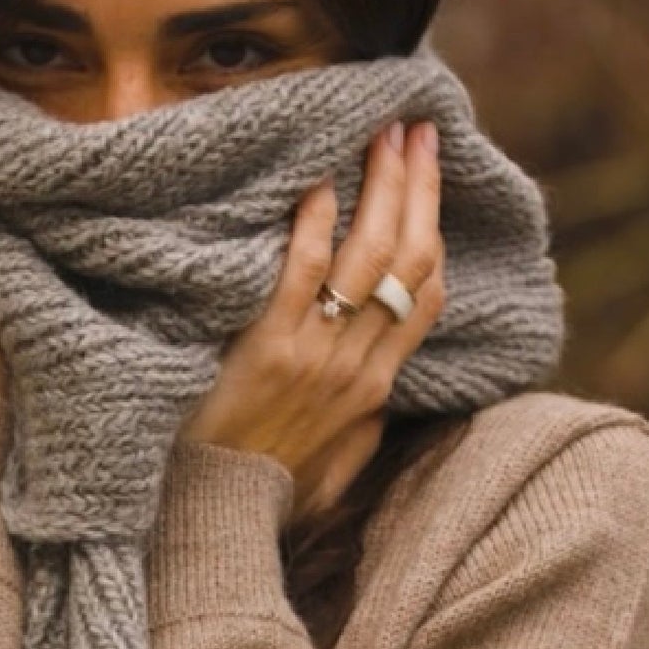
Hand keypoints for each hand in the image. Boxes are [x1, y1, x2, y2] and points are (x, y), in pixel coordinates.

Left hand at [174, 119, 445, 513]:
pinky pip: (301, 273)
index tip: (431, 175)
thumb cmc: (263, 490)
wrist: (215, 517)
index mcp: (376, 387)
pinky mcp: (267, 350)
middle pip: (408, 260)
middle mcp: (357, 366)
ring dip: (380, 187)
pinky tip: (318, 181)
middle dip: (419, 188)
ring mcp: (314, 355)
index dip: (434, 227)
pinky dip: (314, 224)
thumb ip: (360, 422)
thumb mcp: (333, 462)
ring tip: (380, 134)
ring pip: (368, 256)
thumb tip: (378, 392)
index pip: (427, 294)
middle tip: (415, 130)